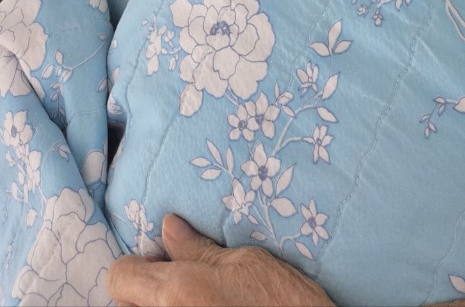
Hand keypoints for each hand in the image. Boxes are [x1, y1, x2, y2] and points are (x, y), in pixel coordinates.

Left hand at [106, 214, 334, 306]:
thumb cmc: (281, 302)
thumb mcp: (245, 262)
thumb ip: (198, 249)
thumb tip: (168, 227)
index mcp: (175, 291)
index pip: (120, 277)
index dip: (137, 264)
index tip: (159, 259)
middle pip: (126, 303)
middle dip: (145, 289)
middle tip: (179, 278)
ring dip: (160, 306)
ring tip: (195, 298)